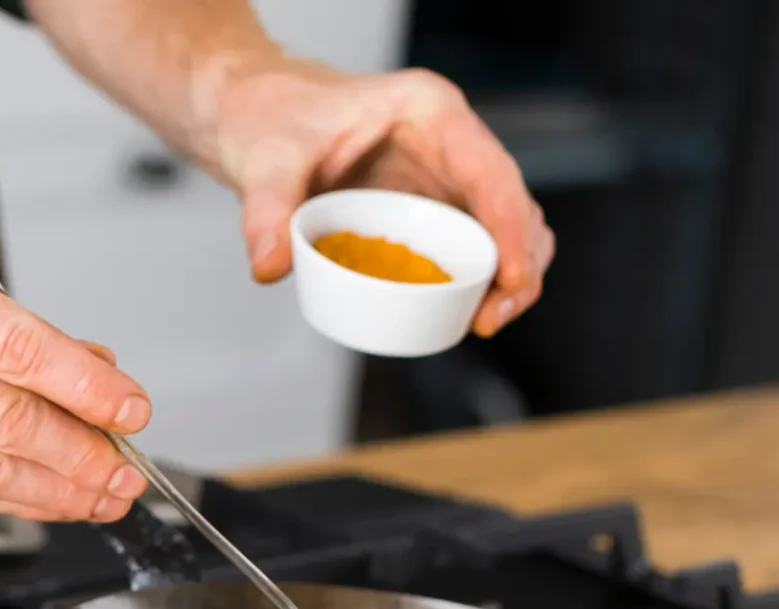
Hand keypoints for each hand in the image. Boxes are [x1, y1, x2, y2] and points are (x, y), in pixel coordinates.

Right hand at [0, 231, 150, 520]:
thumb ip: (15, 327)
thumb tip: (97, 374)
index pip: (16, 348)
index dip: (86, 389)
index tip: (131, 410)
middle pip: (7, 423)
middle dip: (86, 457)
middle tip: (130, 472)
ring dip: (62, 493)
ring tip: (107, 497)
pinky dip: (15, 503)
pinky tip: (53, 500)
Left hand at [216, 62, 553, 336]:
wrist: (258, 118)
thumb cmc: (271, 120)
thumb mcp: (265, 161)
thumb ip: (267, 211)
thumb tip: (269, 267)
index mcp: (430, 114)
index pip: (491, 172)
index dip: (509, 228)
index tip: (511, 279)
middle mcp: (451, 145)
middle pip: (514, 206)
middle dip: (520, 265)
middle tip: (489, 319)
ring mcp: (446, 180)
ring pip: (505, 231)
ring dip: (509, 280)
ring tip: (482, 324)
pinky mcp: (432, 213)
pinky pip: (474, 249)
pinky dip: (481, 283)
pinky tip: (465, 317)